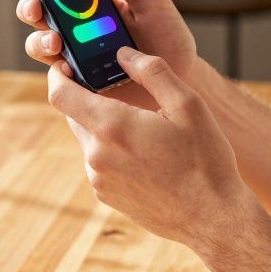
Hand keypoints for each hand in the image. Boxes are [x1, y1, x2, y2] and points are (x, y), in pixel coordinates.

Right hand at [17, 0, 198, 109]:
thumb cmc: (168, 38)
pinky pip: (59, 81)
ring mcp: (77, 60)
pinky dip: (59, 75)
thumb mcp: (151, 2)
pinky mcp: (81, 88)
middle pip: (39, 16)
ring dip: (41, 41)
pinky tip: (70, 70)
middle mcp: (77, 31)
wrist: (182, 81)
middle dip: (30, 9)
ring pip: (41, 47)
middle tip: (37, 9)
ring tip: (57, 42)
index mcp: (90, 6)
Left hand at [46, 46, 252, 247]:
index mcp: (113, 127)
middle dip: (88, 100)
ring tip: (145, 130)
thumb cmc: (205, 158)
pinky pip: (100, 164)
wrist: (212, 217)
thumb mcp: (188, 104)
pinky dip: (114, 152)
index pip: (60, 95)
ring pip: (89, 140)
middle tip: (118, 92)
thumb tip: (122, 54)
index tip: (66, 65)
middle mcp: (97, 155)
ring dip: (105, 128)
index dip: (58, 76)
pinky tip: (147, 157)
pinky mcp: (106, 196)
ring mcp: (99, 179)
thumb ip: (152, 71)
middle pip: (74, 116)